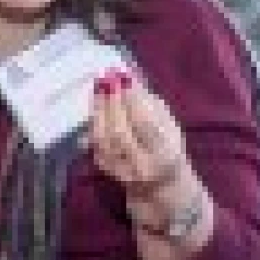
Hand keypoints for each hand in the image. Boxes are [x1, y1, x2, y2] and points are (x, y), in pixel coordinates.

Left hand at [88, 70, 190, 209]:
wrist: (162, 184)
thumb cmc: (167, 146)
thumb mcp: (166, 124)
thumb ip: (147, 102)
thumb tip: (125, 75)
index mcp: (165, 152)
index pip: (144, 123)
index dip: (131, 99)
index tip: (121, 76)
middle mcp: (143, 166)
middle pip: (119, 132)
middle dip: (110, 103)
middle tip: (104, 79)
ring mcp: (123, 173)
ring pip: (103, 140)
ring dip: (98, 111)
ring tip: (98, 88)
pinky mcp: (108, 173)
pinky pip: (95, 146)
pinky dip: (93, 125)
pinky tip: (95, 108)